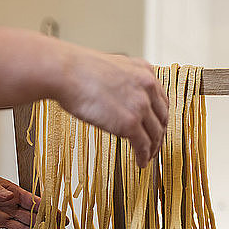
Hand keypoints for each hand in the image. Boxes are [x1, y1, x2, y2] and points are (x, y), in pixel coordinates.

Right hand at [0, 27, 168, 167]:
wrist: (66, 72)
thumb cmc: (78, 70)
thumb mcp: (111, 66)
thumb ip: (124, 80)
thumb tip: (120, 94)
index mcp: (144, 70)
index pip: (161, 99)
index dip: (159, 116)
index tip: (155, 126)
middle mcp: (147, 87)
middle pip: (162, 117)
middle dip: (159, 134)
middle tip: (154, 144)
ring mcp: (140, 105)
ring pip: (155, 133)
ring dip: (153, 148)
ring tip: (148, 157)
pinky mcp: (130, 123)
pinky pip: (143, 145)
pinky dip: (144, 156)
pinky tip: (141, 162)